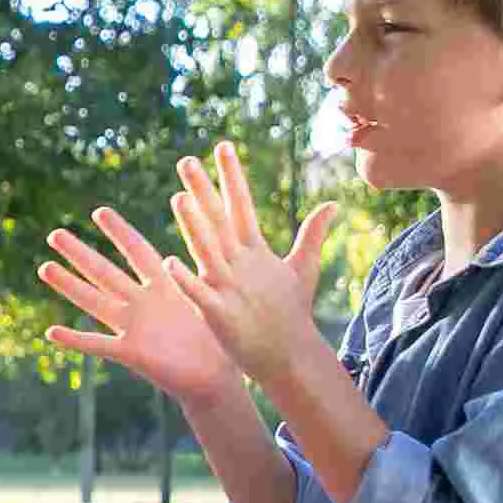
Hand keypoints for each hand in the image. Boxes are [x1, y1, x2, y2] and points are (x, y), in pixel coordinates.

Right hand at [39, 209, 238, 411]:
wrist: (216, 379)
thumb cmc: (220, 339)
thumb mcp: (216, 298)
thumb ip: (214, 271)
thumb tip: (233, 236)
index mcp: (164, 287)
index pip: (139, 252)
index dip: (120, 233)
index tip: (99, 212)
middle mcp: (142, 303)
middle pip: (105, 272)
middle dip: (80, 253)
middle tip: (54, 234)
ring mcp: (133, 327)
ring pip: (94, 302)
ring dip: (69, 286)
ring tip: (44, 267)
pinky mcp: (131, 353)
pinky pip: (98, 345)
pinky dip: (75, 340)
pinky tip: (50, 332)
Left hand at [165, 141, 338, 389]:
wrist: (291, 357)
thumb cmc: (291, 313)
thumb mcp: (303, 270)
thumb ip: (312, 235)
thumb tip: (332, 204)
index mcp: (256, 252)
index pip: (242, 205)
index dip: (232, 176)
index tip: (222, 145)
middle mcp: (242, 264)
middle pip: (220, 220)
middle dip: (205, 190)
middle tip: (186, 160)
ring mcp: (230, 288)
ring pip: (208, 251)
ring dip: (194, 226)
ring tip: (178, 198)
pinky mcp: (220, 315)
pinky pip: (199, 294)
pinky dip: (187, 279)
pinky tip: (170, 262)